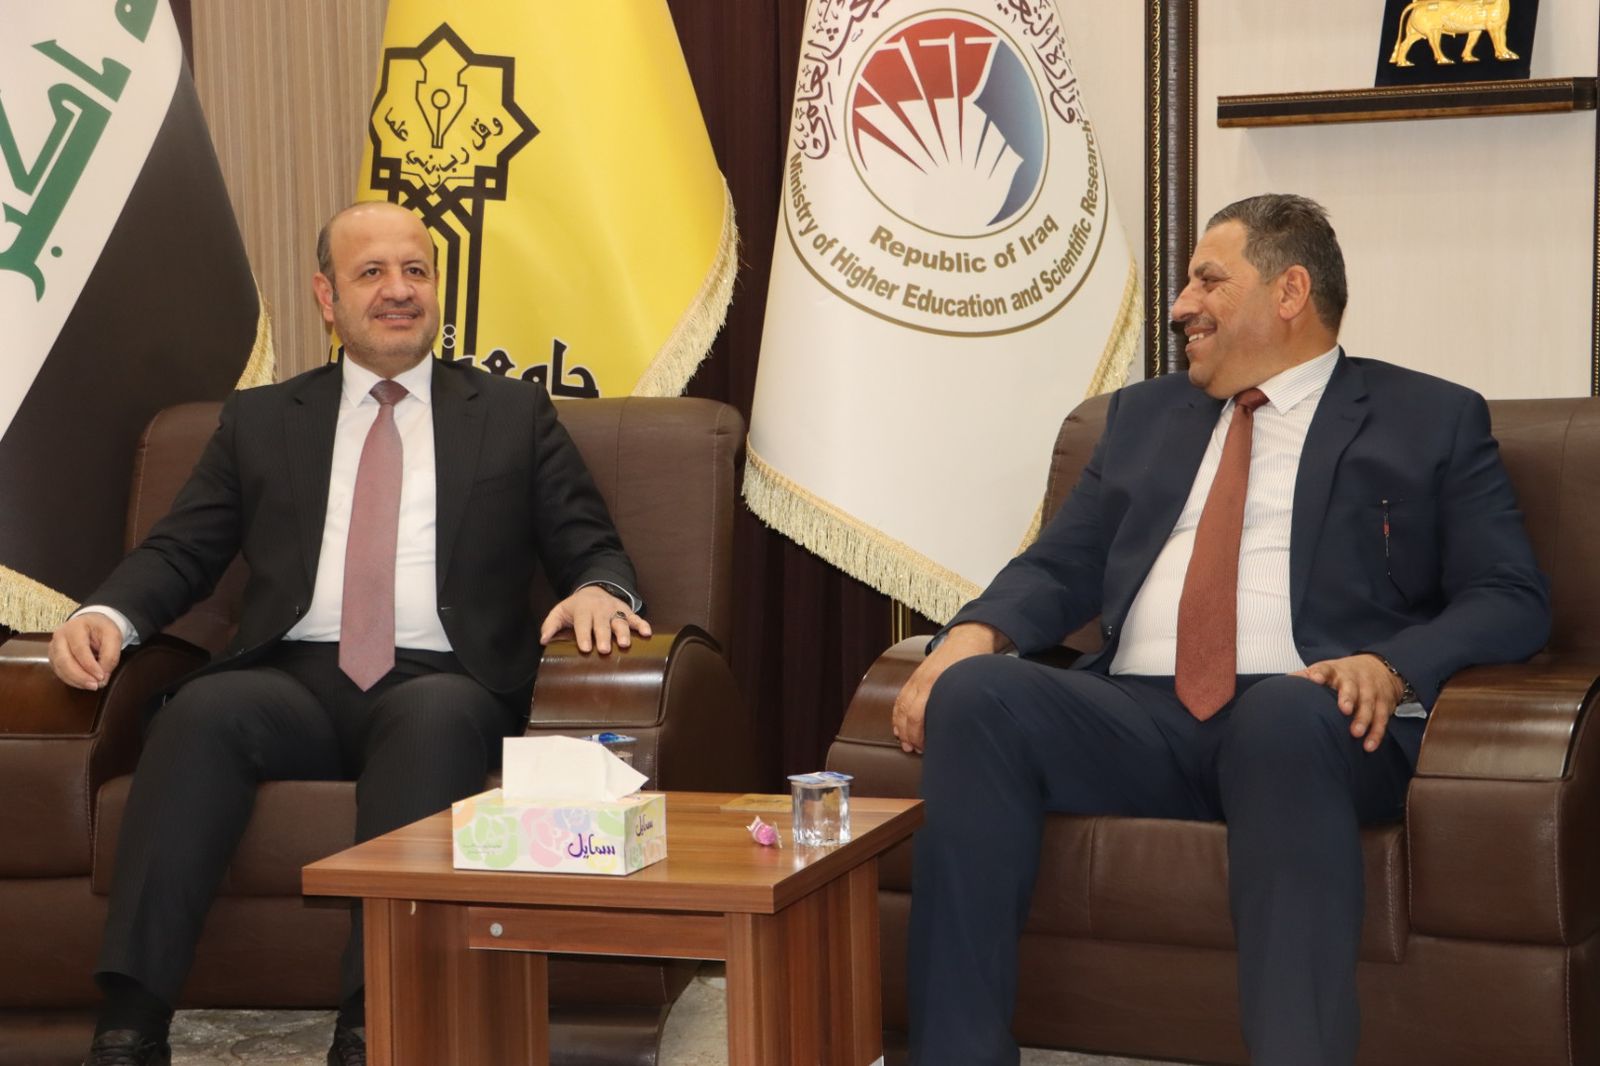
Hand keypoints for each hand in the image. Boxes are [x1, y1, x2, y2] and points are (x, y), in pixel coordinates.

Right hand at [48, 613, 123, 689]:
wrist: (92, 624)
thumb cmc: (102, 629)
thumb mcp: (113, 636)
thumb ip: (110, 656)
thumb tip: (102, 677)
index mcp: (74, 627)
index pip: (79, 649)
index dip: (90, 666)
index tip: (101, 677)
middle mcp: (59, 636)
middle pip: (64, 660)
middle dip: (80, 676)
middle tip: (95, 686)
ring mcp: (54, 647)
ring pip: (60, 668)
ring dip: (76, 680)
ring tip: (91, 686)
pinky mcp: (54, 657)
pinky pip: (59, 672)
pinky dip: (71, 680)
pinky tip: (83, 683)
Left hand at [539, 584, 650, 653]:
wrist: (594, 589)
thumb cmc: (576, 607)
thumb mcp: (560, 611)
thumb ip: (550, 625)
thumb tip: (543, 640)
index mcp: (583, 609)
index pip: (583, 623)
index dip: (583, 635)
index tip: (584, 648)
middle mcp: (600, 609)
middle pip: (602, 624)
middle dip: (603, 636)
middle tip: (604, 650)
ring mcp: (614, 610)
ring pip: (620, 621)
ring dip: (623, 632)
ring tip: (625, 644)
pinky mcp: (626, 611)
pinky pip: (635, 617)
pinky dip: (642, 624)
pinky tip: (647, 633)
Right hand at [891, 623, 1004, 754]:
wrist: (968, 639)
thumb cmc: (973, 663)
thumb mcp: (972, 684)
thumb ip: (962, 703)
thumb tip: (960, 728)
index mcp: (936, 683)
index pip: (917, 715)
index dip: (917, 735)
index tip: (923, 748)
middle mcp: (923, 680)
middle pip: (906, 713)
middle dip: (908, 735)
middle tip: (914, 749)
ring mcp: (917, 677)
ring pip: (900, 706)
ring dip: (900, 726)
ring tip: (905, 742)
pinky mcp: (915, 676)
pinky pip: (900, 697)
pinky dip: (897, 714)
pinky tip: (899, 726)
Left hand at [1292, 654, 1406, 752]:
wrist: (1379, 667)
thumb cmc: (1343, 674)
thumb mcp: (1325, 670)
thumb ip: (1304, 677)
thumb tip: (1278, 687)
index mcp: (1335, 671)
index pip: (1326, 669)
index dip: (1320, 673)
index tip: (1314, 678)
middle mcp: (1354, 679)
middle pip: (1351, 687)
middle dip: (1348, 697)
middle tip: (1344, 709)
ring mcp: (1370, 691)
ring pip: (1368, 704)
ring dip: (1364, 719)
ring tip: (1356, 733)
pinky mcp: (1384, 703)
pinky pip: (1381, 719)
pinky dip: (1376, 733)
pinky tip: (1369, 745)